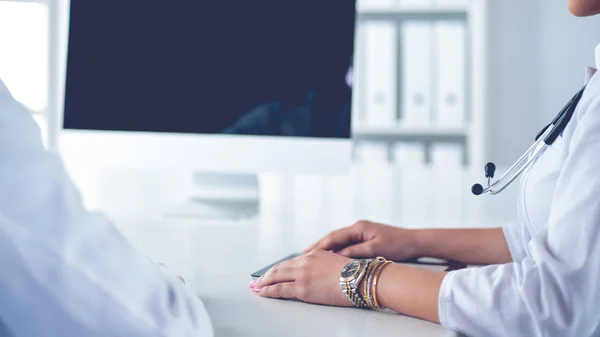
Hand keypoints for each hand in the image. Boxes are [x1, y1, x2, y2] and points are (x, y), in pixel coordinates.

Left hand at [250, 250, 353, 306]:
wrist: (362, 279)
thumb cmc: (356, 274)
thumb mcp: (337, 263)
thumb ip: (324, 265)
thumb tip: (318, 274)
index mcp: (315, 254)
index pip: (291, 262)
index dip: (279, 268)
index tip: (272, 272)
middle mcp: (306, 261)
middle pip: (280, 268)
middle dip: (267, 275)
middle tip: (258, 280)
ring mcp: (303, 274)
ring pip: (276, 277)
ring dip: (264, 282)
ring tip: (257, 287)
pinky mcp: (303, 288)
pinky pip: (280, 289)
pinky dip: (268, 291)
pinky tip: (263, 293)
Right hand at [305, 220, 419, 260]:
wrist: (414, 242)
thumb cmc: (397, 245)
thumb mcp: (375, 250)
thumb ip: (355, 252)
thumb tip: (336, 256)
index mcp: (358, 228)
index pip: (334, 237)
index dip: (319, 245)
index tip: (307, 253)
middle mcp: (358, 228)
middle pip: (333, 237)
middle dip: (319, 246)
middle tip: (303, 255)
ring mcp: (361, 232)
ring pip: (339, 241)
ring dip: (327, 249)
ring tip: (312, 257)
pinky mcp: (365, 238)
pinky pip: (346, 244)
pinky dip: (337, 251)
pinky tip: (331, 258)